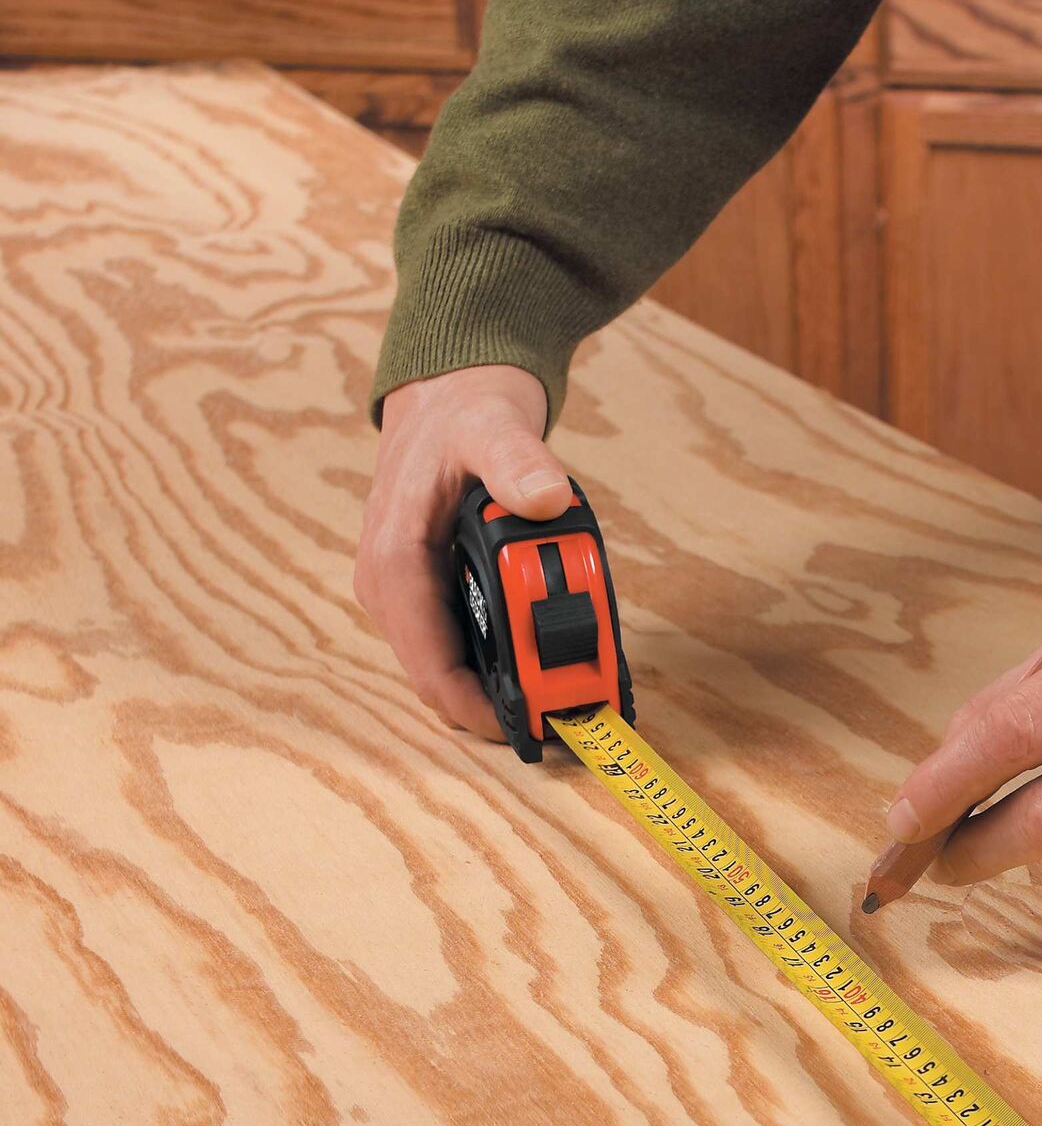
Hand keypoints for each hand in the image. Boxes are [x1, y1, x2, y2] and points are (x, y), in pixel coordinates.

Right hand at [354, 365, 572, 738]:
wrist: (448, 396)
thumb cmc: (463, 415)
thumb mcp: (494, 428)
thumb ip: (518, 461)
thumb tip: (547, 497)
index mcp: (395, 563)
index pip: (429, 666)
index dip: (478, 709)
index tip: (531, 728)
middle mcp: (392, 590)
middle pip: (442, 680)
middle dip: (498, 704)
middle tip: (565, 711)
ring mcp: (409, 596)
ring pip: (452, 669)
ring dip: (500, 686)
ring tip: (563, 690)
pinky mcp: (430, 595)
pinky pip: (462, 646)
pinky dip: (500, 660)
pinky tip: (544, 660)